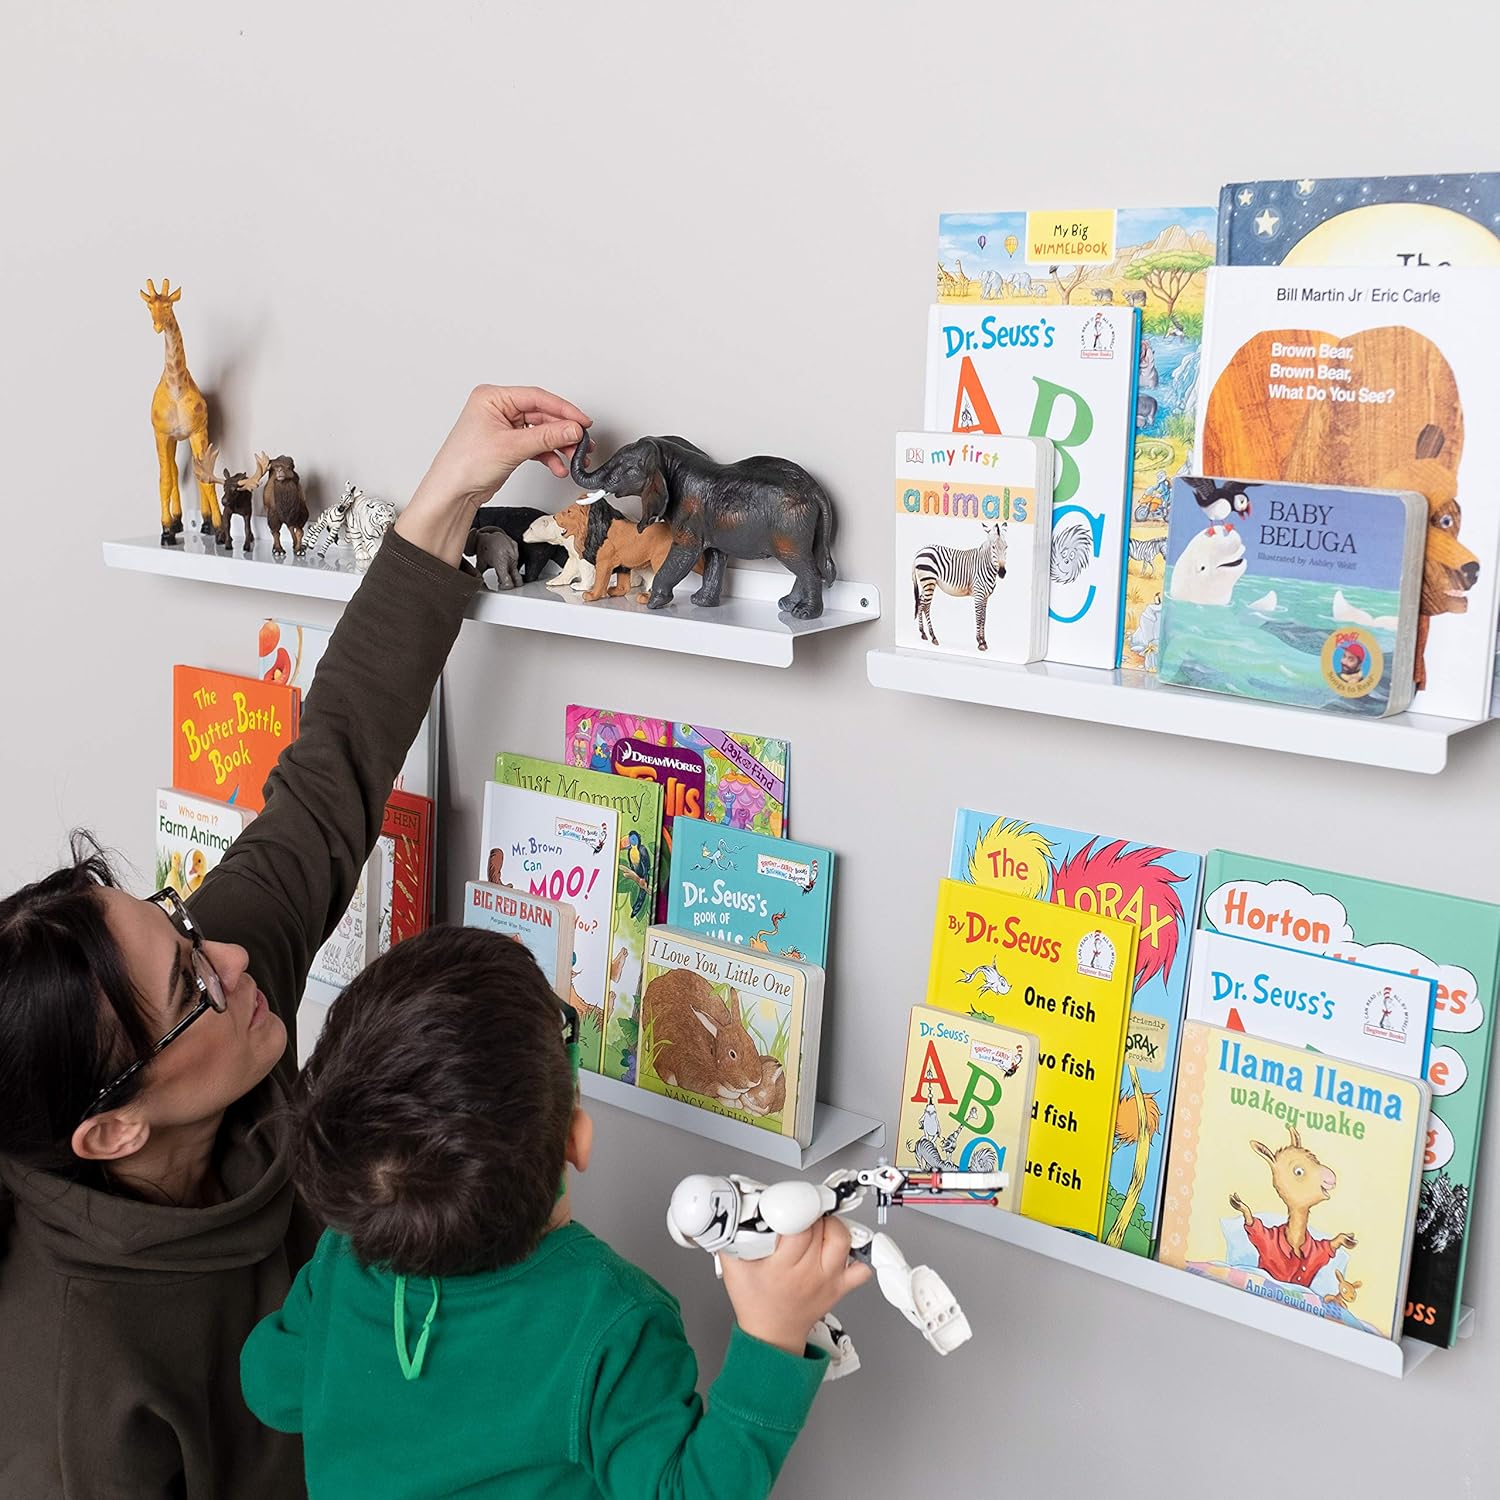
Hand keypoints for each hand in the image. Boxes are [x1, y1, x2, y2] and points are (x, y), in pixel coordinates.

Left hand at [396, 385, 590, 565]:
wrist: (452, 492)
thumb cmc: (465, 464)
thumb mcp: (512, 446)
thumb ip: (547, 437)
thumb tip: (572, 429)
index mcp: (493, 397)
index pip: (537, 397)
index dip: (563, 410)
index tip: (582, 422)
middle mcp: (498, 408)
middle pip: (541, 415)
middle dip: (563, 432)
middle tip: (582, 443)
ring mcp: (504, 427)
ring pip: (541, 431)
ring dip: (558, 445)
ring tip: (573, 457)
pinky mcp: (508, 444)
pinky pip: (535, 445)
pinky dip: (548, 455)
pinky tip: (557, 466)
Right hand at [719, 1216, 871, 1357]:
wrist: (772, 1334)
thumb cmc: (754, 1302)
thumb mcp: (733, 1268)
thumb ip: (731, 1237)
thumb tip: (732, 1210)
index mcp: (782, 1266)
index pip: (798, 1226)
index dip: (795, 1208)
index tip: (788, 1202)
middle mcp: (809, 1272)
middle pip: (819, 1226)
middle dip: (809, 1212)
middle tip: (798, 1210)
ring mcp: (828, 1279)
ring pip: (842, 1239)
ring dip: (832, 1225)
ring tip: (819, 1223)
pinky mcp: (841, 1286)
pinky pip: (861, 1268)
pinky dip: (858, 1254)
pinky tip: (842, 1247)